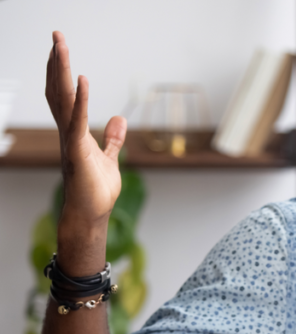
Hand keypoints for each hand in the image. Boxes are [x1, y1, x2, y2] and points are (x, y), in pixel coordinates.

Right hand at [45, 31, 125, 261]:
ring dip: (61, 72)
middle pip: (58, 90)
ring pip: (63, 99)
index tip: (59, 49)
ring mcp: (70, 140)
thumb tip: (119, 119)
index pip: (63, 95)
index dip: (60, 72)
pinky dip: (80, 100)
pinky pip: (77, 121)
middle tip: (55, 35)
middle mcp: (67, 132)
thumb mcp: (110, 159)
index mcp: (74, 132)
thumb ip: (113, 139)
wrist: (90, 214)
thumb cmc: (96, 191)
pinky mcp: (79, 151)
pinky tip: (81, 79)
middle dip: (56, 63)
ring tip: (60, 46)